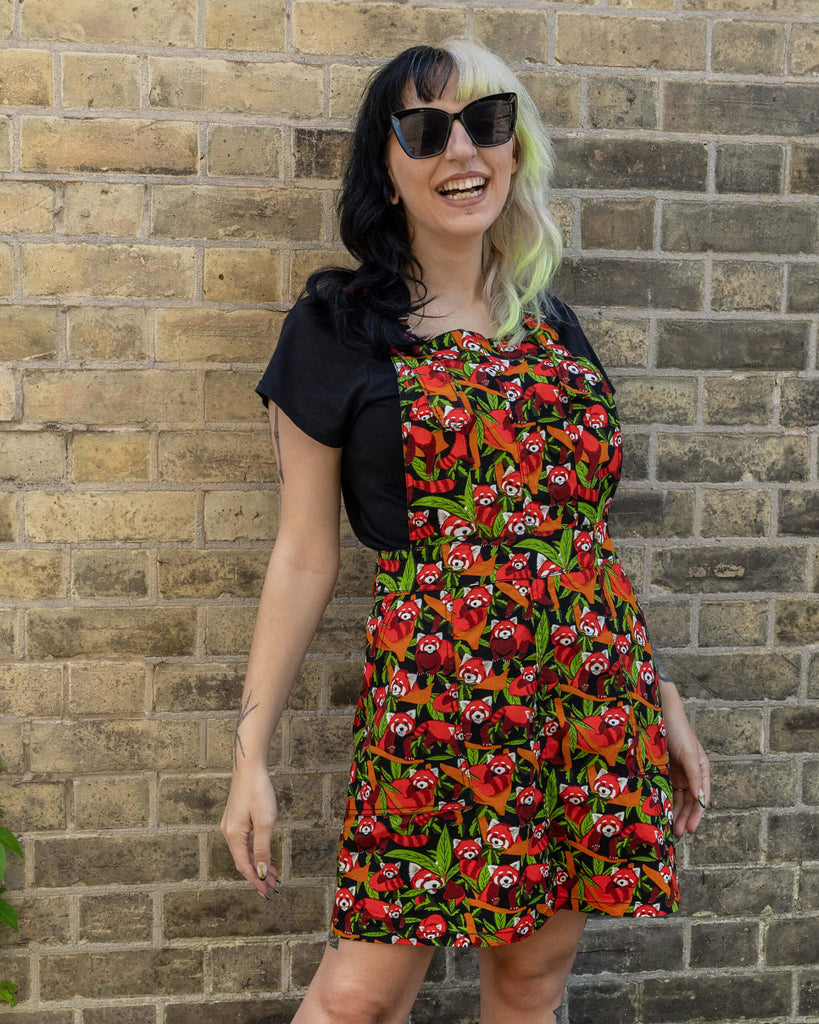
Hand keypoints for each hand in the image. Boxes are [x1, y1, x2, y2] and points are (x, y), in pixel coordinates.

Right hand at [220, 766, 279, 897]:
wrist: (249, 767)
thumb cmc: (258, 791)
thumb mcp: (265, 822)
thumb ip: (262, 848)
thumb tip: (260, 870)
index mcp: (233, 836)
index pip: (244, 866)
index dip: (255, 880)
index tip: (266, 892)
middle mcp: (228, 833)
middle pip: (243, 861)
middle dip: (257, 874)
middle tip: (272, 885)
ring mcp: (230, 826)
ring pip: (244, 851)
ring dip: (257, 863)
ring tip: (272, 873)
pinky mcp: (235, 819)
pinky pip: (244, 841)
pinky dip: (254, 851)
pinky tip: (264, 855)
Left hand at [662, 691, 709, 837]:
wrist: (660, 714)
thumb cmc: (678, 732)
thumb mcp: (688, 754)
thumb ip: (694, 776)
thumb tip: (699, 800)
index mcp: (701, 771)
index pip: (701, 798)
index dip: (696, 814)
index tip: (691, 829)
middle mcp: (690, 774)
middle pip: (688, 801)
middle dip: (684, 817)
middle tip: (677, 833)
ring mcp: (676, 773)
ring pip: (676, 798)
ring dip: (674, 813)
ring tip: (668, 828)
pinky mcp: (662, 771)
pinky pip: (664, 789)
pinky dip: (664, 801)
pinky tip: (659, 812)